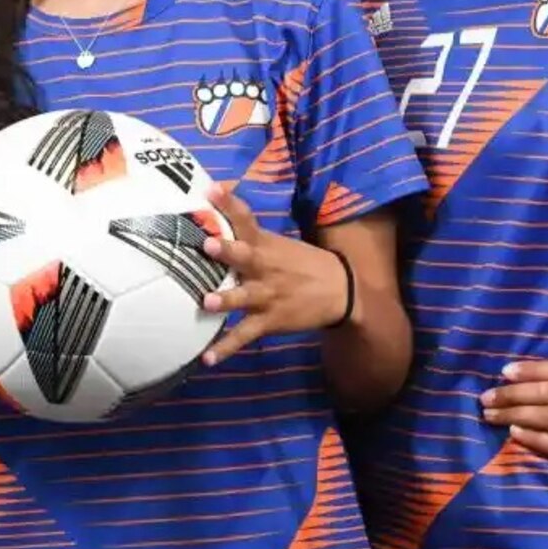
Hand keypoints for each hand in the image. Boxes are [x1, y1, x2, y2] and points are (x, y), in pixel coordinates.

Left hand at [199, 183, 350, 366]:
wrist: (340, 291)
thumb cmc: (300, 263)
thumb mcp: (277, 242)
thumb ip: (245, 227)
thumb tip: (215, 196)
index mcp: (265, 244)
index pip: (246, 218)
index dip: (229, 203)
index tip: (211, 189)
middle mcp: (264, 266)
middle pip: (245, 255)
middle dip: (227, 250)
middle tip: (207, 244)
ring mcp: (268, 295)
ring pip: (244, 297)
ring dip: (227, 299)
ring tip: (207, 301)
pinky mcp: (270, 321)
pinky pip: (245, 335)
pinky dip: (226, 348)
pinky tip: (208, 359)